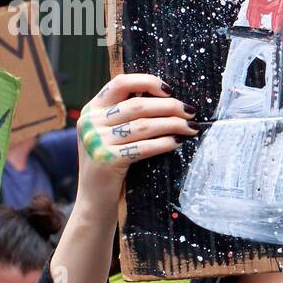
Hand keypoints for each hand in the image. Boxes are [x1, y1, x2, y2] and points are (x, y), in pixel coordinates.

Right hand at [75, 73, 197, 195]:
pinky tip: (178, 142)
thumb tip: (165, 98)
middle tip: (190, 112)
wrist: (93, 200)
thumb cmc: (109, 163)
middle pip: (138, 105)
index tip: (170, 91)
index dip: (147, 82)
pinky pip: (143, 147)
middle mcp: (91, 122)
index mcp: (91, 109)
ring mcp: (97, 141)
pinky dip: (164, 143)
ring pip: (144, 125)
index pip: (120, 83)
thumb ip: (123, 114)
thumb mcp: (107, 133)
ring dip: (172, 124)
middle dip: (169, 106)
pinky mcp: (107, 160)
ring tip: (191, 127)